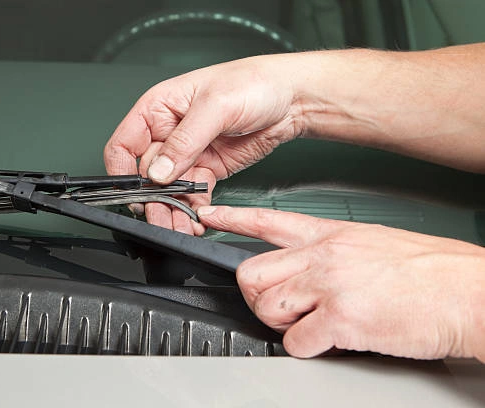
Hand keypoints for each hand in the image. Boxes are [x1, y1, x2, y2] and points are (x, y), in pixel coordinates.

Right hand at [104, 56, 301, 234]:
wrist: (292, 98)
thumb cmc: (253, 83)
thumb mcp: (215, 106)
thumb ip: (184, 141)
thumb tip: (158, 171)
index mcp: (158, 109)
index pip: (124, 144)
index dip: (122, 171)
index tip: (133, 193)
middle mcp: (168, 133)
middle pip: (146, 174)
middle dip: (153, 200)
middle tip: (161, 218)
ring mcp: (188, 153)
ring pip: (169, 190)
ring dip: (172, 210)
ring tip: (180, 226)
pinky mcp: (207, 169)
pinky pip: (192, 194)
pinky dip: (193, 209)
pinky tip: (197, 219)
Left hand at [197, 205, 484, 361]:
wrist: (470, 291)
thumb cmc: (430, 270)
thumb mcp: (373, 242)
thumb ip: (333, 251)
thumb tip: (309, 269)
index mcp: (331, 235)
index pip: (267, 220)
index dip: (232, 218)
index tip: (209, 216)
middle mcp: (323, 255)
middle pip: (251, 272)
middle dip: (256, 296)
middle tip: (277, 306)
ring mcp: (330, 285)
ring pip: (266, 305)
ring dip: (279, 322)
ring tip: (308, 323)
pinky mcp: (342, 318)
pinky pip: (296, 341)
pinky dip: (305, 347)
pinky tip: (327, 340)